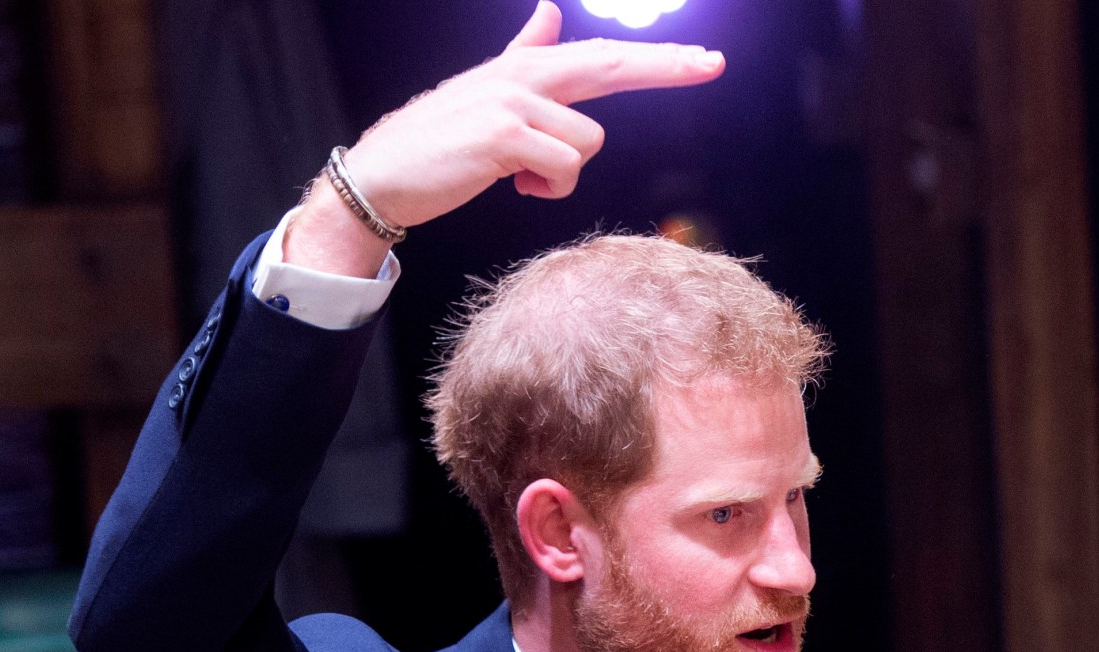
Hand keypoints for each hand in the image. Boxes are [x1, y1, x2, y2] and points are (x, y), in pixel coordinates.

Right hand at [286, 2, 723, 278]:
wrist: (383, 176)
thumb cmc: (441, 143)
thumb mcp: (488, 91)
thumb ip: (524, 52)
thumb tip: (549, 14)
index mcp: (524, 68)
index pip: (600, 56)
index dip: (657, 58)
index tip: (706, 58)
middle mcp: (521, 74)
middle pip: (610, 66)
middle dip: (667, 66)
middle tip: (715, 63)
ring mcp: (512, 99)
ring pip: (588, 141)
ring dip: (562, 171)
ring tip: (521, 175)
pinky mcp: (505, 132)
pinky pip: (566, 167)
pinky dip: (549, 187)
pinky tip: (515, 185)